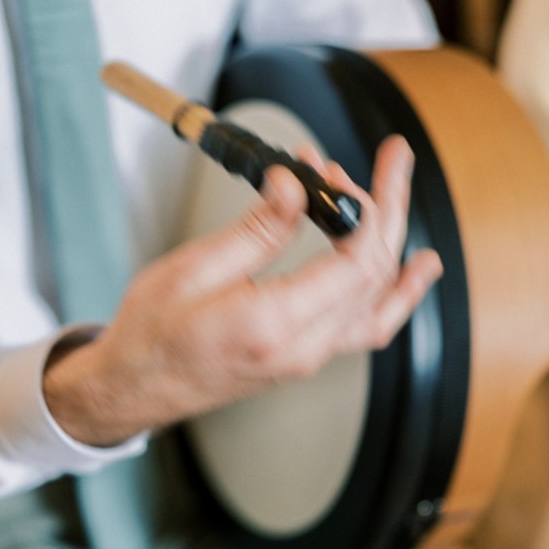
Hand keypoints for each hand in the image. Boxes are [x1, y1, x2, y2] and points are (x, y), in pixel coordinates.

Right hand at [43, 135, 442, 445]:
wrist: (134, 389)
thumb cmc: (151, 336)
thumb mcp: (193, 269)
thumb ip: (257, 229)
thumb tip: (297, 187)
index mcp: (274, 325)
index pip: (355, 262)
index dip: (362, 207)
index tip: (341, 169)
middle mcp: (303, 348)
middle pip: (376, 274)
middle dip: (387, 209)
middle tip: (390, 159)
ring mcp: (309, 357)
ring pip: (380, 301)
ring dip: (395, 242)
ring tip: (400, 195)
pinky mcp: (305, 355)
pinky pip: (367, 326)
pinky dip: (396, 294)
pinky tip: (414, 271)